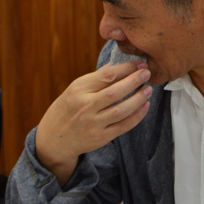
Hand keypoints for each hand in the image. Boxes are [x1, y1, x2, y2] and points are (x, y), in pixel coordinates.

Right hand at [35, 61, 152, 186]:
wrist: (54, 139)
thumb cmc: (66, 110)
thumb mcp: (74, 89)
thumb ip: (95, 79)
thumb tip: (114, 65)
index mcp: (78, 90)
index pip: (106, 75)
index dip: (126, 68)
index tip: (139, 64)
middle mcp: (85, 106)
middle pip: (115, 92)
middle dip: (134, 81)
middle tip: (147, 73)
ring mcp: (93, 123)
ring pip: (121, 110)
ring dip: (138, 99)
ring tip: (148, 89)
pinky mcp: (101, 137)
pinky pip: (123, 126)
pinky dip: (136, 116)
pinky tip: (144, 106)